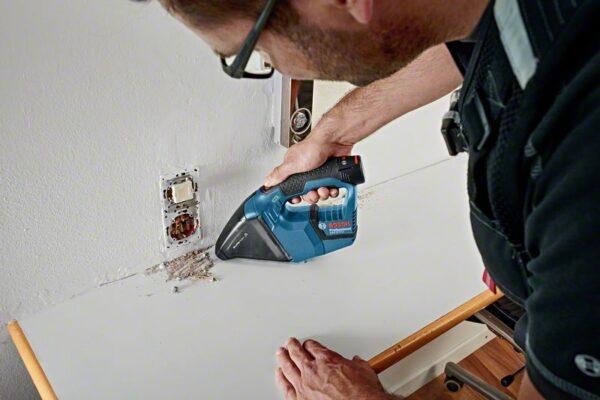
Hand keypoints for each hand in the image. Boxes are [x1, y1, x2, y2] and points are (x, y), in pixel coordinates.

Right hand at [264, 134, 352, 203]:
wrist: (334, 141)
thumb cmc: (313, 147)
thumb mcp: (292, 163)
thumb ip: (279, 174)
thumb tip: (267, 181)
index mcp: (293, 169)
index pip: (290, 187)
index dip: (294, 196)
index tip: (297, 200)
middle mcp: (306, 172)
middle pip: (306, 193)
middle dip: (311, 196)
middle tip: (313, 193)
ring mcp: (319, 174)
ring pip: (319, 192)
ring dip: (323, 193)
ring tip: (324, 188)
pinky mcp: (331, 175)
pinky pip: (331, 188)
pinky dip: (333, 190)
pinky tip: (332, 187)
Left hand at [275, 338, 397, 399]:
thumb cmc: (362, 393)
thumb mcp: (365, 371)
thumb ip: (357, 364)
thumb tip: (357, 362)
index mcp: (328, 359)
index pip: (313, 346)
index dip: (310, 344)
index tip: (308, 344)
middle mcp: (313, 370)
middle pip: (297, 353)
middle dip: (293, 346)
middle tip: (290, 342)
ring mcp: (304, 385)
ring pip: (288, 367)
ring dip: (283, 358)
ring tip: (281, 353)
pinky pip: (286, 387)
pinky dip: (281, 379)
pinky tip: (279, 374)